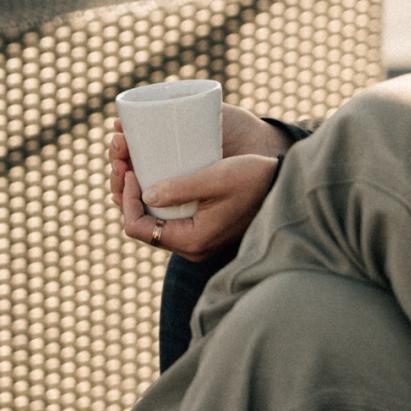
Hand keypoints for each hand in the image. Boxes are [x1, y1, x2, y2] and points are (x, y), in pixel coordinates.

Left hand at [108, 105, 293, 261]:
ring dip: (139, 195)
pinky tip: (152, 177)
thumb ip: (181, 188)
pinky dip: (155, 198)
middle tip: (126, 164)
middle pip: (141, 225)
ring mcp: (196, 239)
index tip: (132, 171)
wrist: (283, 185)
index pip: (138, 228)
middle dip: (128, 194)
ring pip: (152, 220)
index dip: (127, 199)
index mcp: (192, 240)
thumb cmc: (254, 179)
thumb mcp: (217, 178)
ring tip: (136, 167)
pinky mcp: (202, 227)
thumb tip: (145, 194)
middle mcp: (190, 246)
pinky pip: (167, 217)